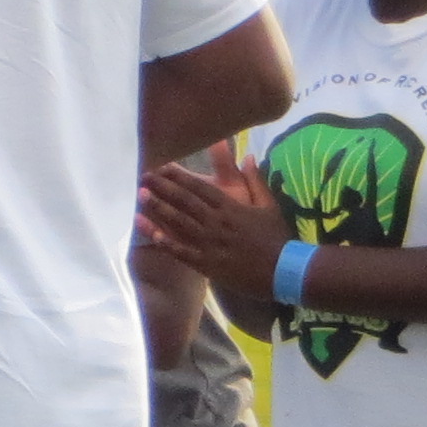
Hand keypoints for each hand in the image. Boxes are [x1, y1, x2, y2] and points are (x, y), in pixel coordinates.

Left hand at [138, 150, 292, 299]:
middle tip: (142, 176)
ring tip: (140, 197)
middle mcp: (216, 222)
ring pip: (178, 223)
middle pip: (184, 201)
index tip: (163, 166)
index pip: (200, 187)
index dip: (179, 176)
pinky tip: (150, 233)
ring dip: (158, 209)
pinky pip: (182, 252)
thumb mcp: (269, 205)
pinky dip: (166, 242)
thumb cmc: (277, 237)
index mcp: (231, 207)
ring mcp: (210, 244)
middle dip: (162, 188)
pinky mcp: (207, 264)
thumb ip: (255, 179)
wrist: (285, 271)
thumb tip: (247, 155)